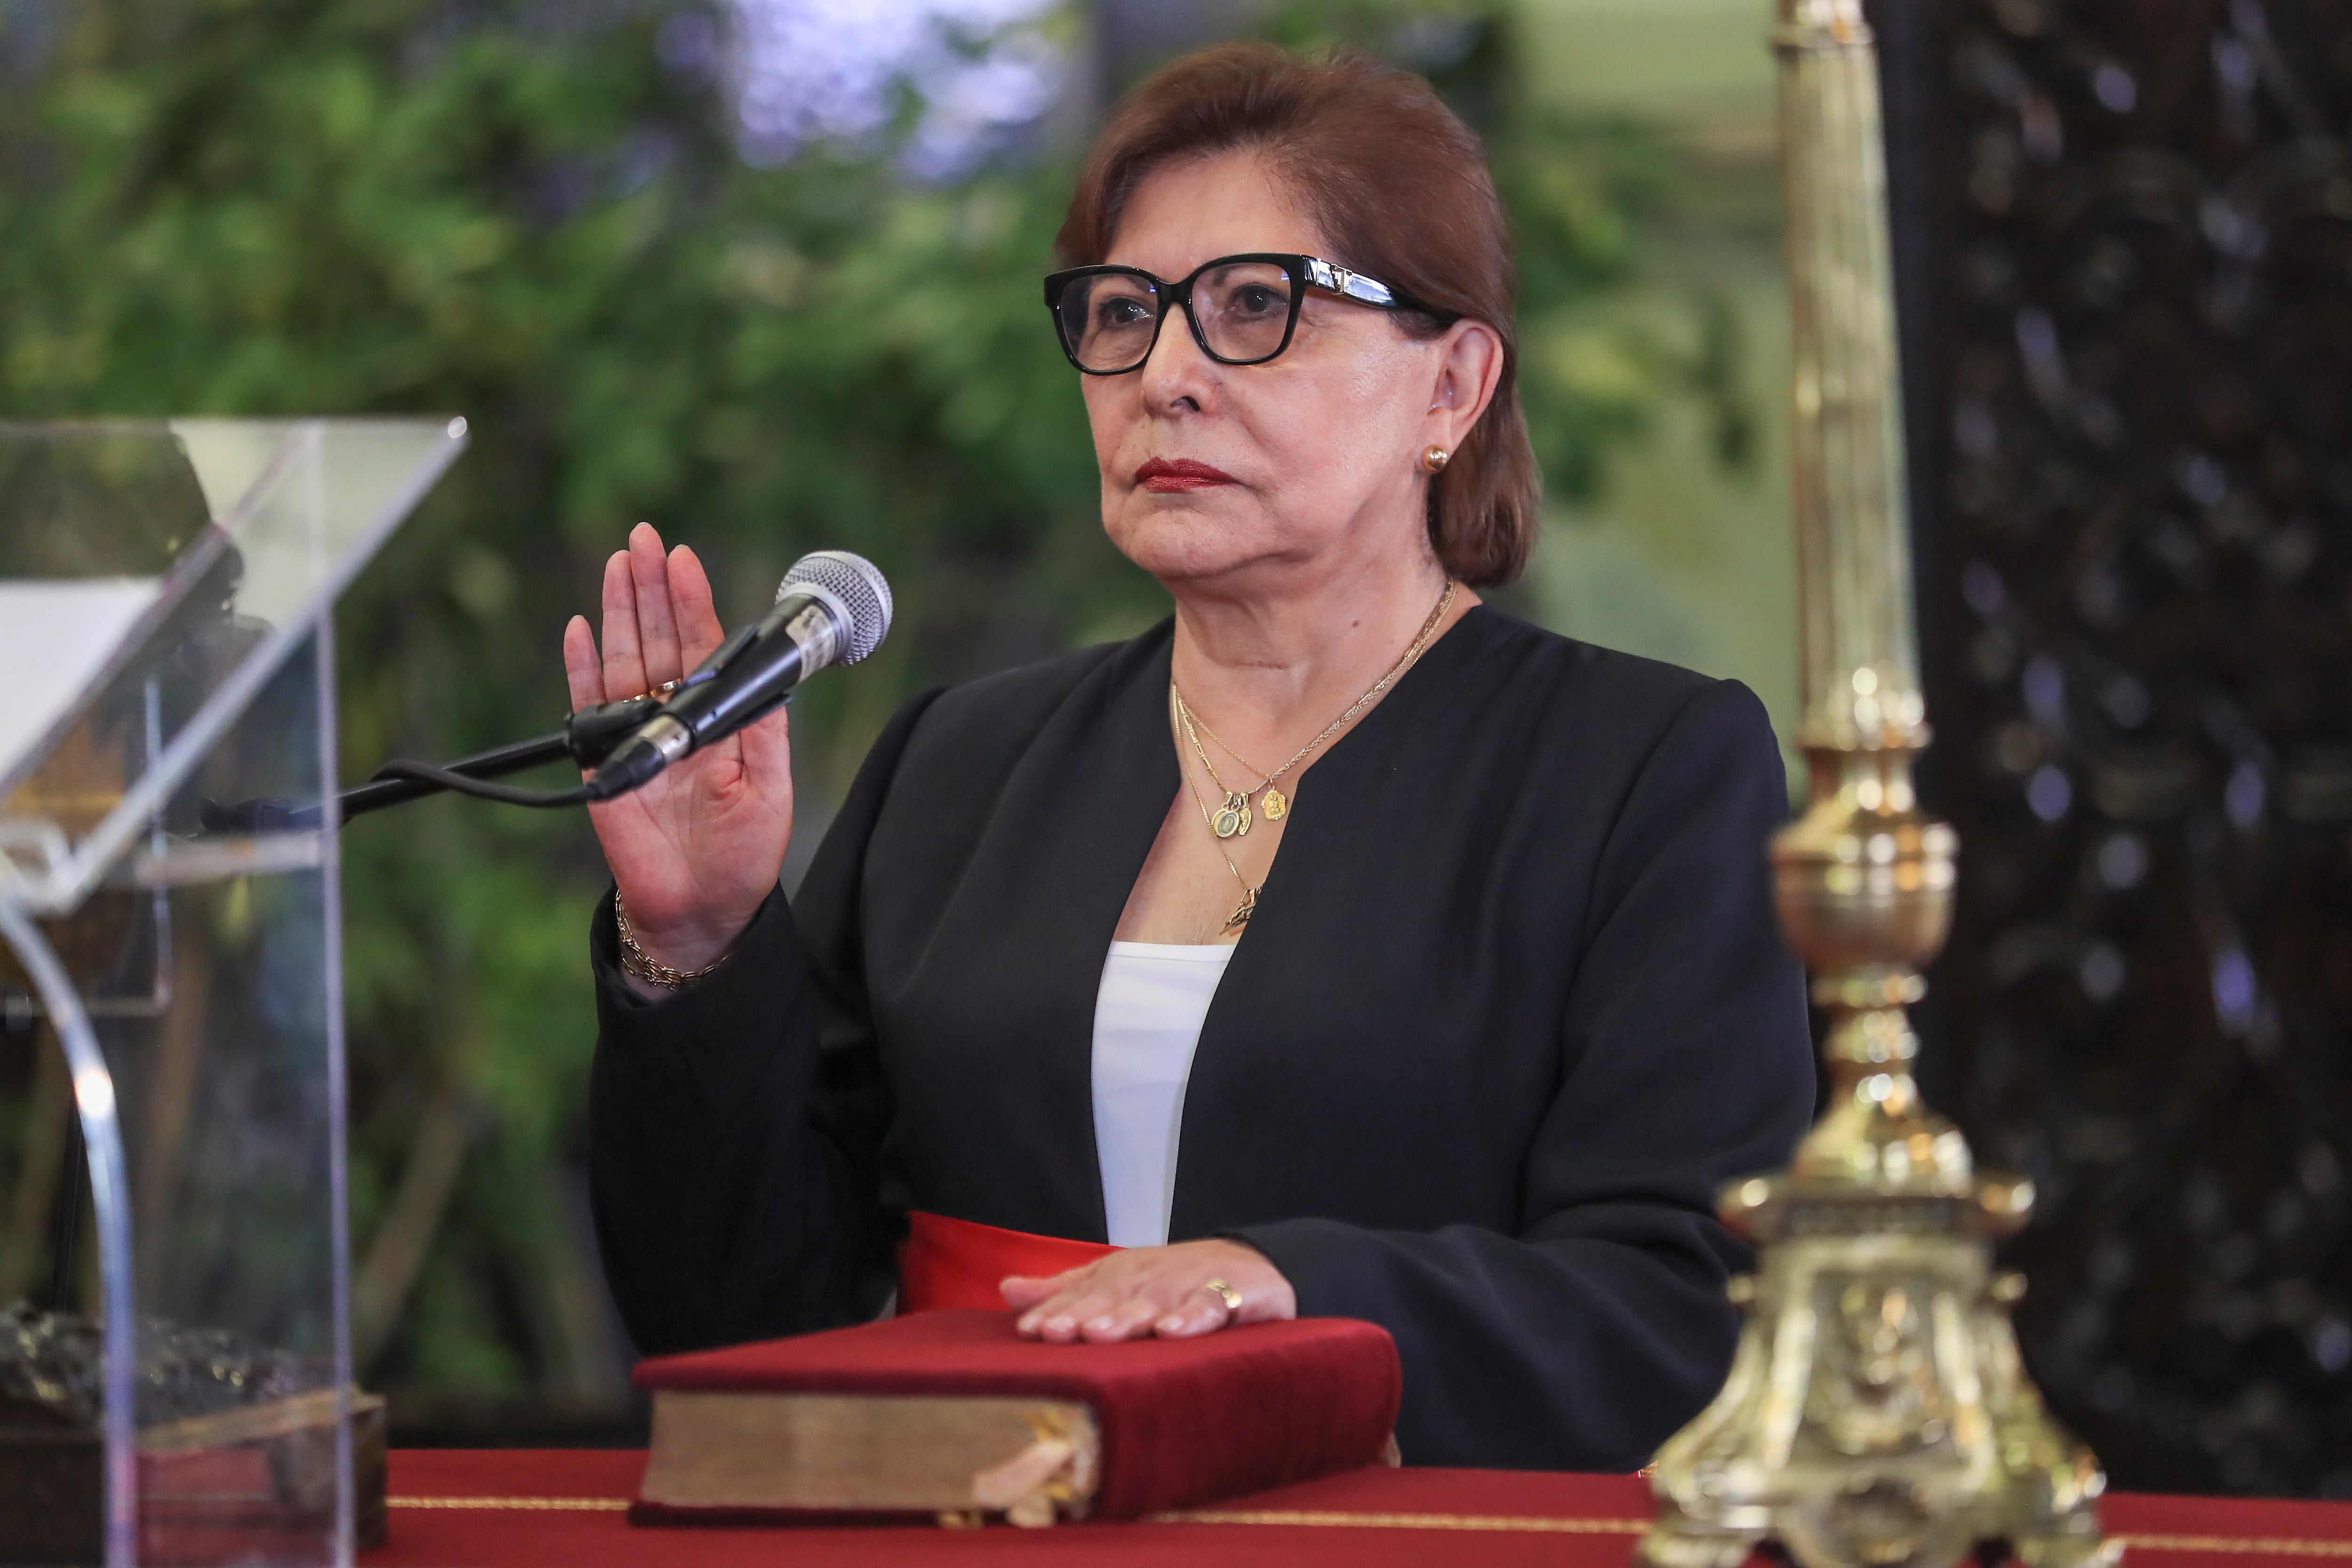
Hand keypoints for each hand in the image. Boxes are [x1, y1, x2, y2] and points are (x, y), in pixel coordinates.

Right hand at [563, 522, 793, 976]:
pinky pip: (589, 706)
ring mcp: (638, 736)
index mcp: (718, 718)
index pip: (702, 647)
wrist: (703, 908)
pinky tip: (582, 626)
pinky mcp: (605, 761)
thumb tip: (760, 676)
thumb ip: (760, 729)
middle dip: (651, 586)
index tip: (683, 558)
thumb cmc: (744, 853)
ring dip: (620, 609)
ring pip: (624, 659)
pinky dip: (581, 667)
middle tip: (643, 537)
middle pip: (659, 639)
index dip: (692, 602)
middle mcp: (677, 718)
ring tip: (618, 562)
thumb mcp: (770, 787)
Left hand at [1003, 1239, 1294, 1343]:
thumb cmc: (1173, 1282)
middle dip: (1082, 1315)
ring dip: (1126, 1317)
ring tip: (1100, 1333)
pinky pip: (1210, 1306)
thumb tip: (1008, 1290)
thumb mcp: (1116, 1282)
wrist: (1253, 1264)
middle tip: (1055, 1333)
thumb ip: (1065, 1291)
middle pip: (1112, 1299)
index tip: (1029, 1332)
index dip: (1056, 1313)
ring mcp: (1189, 1286)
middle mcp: (1150, 1281)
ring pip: (1154, 1303)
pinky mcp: (1232, 1294)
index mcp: (1119, 1278)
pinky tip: (1172, 1331)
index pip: (1081, 1297)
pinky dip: (1192, 1316)